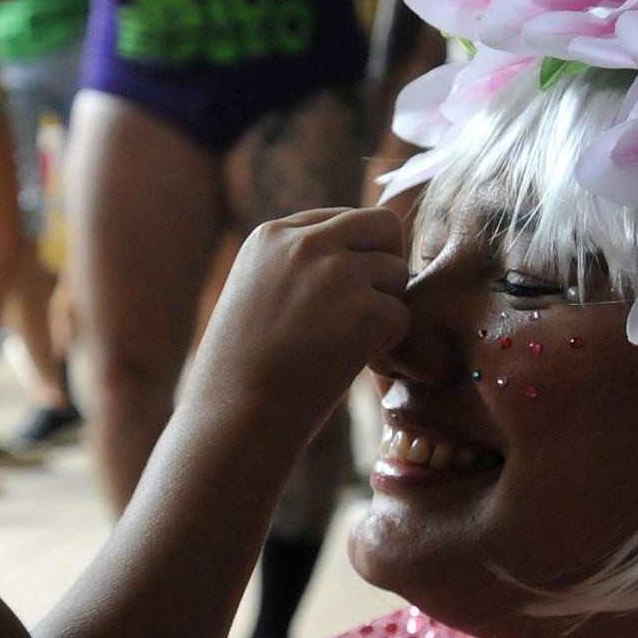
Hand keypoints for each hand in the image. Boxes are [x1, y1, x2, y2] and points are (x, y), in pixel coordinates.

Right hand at [194, 206, 411, 444]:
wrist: (233, 418)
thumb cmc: (239, 374)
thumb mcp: (254, 296)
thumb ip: (296, 269)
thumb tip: (357, 264)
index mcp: (271, 235)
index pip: (340, 219)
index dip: (350, 258)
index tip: (333, 300)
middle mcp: (305, 242)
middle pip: (382, 225)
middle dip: (384, 264)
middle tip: (366, 311)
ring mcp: (337, 273)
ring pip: (397, 272)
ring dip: (384, 308)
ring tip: (347, 346)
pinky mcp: (366, 310)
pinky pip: (403, 316)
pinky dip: (387, 346)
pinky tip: (352, 365)